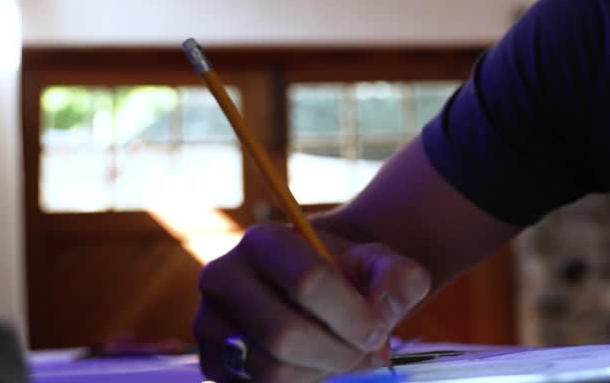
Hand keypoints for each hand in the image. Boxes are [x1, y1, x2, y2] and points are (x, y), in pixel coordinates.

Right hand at [194, 223, 431, 382]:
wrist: (315, 288)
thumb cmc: (348, 274)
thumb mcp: (382, 264)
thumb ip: (400, 279)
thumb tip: (384, 312)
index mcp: (262, 241)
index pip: (306, 280)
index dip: (352, 314)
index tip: (379, 328)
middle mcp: (222, 278)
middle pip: (284, 333)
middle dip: (339, 350)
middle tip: (369, 349)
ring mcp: (209, 323)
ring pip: (271, 369)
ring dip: (323, 371)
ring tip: (347, 354)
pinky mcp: (212, 363)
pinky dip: (303, 382)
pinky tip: (320, 364)